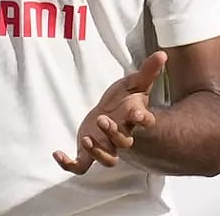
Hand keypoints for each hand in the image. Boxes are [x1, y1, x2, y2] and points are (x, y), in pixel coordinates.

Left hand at [54, 51, 167, 174]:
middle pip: (124, 142)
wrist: (110, 114)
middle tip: (102, 119)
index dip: (144, 120)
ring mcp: (106, 146)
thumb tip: (162, 54)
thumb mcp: (134, 83)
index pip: (145, 122)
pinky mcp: (88, 153)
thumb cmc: (123, 100)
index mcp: (134, 119)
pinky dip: (70, 165)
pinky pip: (81, 166)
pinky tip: (57, 154)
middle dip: (114, 133)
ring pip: (108, 160)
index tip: (138, 114)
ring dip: (98, 153)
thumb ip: (148, 71)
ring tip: (86, 139)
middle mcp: (122, 136)